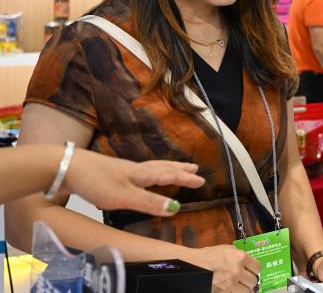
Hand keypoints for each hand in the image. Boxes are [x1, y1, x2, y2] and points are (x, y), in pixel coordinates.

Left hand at [64, 149, 204, 215]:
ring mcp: (122, 170)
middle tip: (194, 168)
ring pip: (150, 168)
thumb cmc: (96, 182)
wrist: (67, 168)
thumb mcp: (124, 197)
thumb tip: (175, 208)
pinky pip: (138, 171)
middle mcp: (135, 170)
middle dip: (179, 169)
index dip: (184, 179)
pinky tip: (141, 176)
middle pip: (162, 168)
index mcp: (141, 175)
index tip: (201, 180)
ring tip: (174, 168)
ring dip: (166, 168)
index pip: (168, 176)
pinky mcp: (110, 173)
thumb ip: (149, 203)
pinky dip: (149, 172)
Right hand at [186, 244, 259, 292]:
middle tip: (247, 278)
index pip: (257, 267)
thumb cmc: (209, 256)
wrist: (194, 265)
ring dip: (244, 288)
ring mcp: (230, 283)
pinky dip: (235, 292)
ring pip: (247, 291)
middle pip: (253, 281)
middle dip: (250, 280)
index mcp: (240, 257)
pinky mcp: (223, 292)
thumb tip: (249, 262)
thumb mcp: (228, 249)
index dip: (255, 269)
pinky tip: (233, 288)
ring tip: (241, 285)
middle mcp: (237, 271)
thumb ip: (240, 255)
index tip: (253, 270)